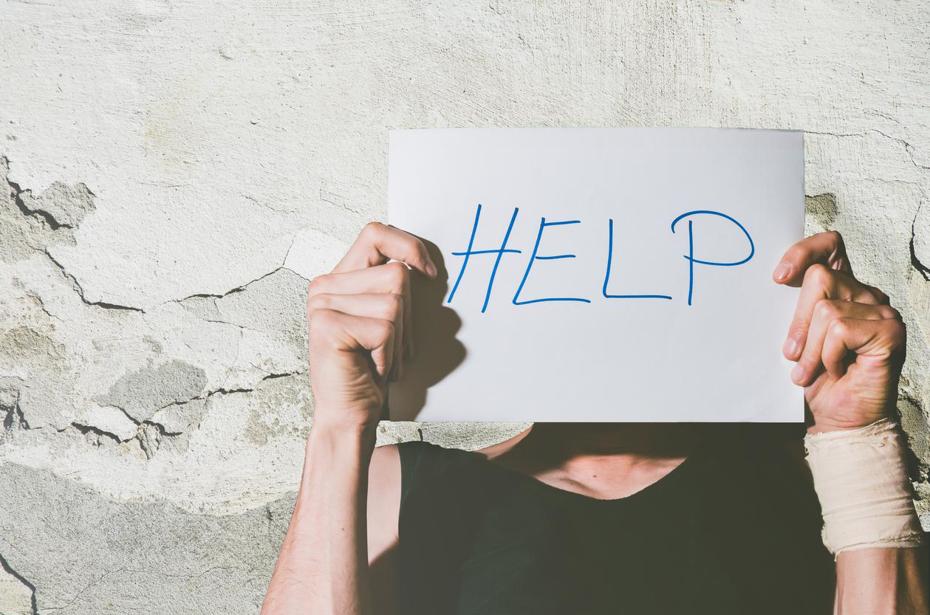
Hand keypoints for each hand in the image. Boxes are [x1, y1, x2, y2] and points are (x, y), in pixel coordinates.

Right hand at [306, 222, 437, 432]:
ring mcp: (322, 304)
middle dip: (407, 318)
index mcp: (339, 278)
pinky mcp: (328, 325)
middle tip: (388, 348)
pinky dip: (389, 355)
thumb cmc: (370, 369)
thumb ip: (393, 288)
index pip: (376, 233)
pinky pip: (385, 329)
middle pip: (397, 275)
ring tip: (379, 358)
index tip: (430, 274)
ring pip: (394, 303)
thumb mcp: (387, 319)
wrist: (350, 414)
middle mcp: (325, 286)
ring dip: (399, 339)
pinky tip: (371, 367)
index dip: (409, 246)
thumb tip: (424, 266)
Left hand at [773, 231, 904, 432]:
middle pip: (818, 278)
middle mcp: (864, 293)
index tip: (778, 278)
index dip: (803, 251)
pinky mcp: (890, 330)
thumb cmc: (816, 381)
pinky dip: (828, 355)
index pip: (829, 246)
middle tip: (792, 355)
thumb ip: (790, 310)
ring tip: (812, 370)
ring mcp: (881, 310)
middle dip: (796, 321)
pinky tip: (836, 370)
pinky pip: (840, 329)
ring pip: (825, 309)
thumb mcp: (794, 339)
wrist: (838, 419)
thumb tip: (770, 285)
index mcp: (841, 289)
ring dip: (810, 348)